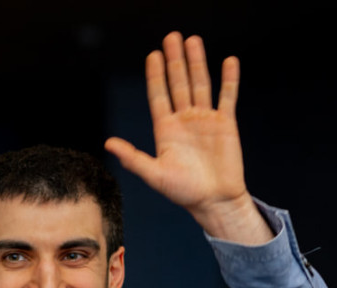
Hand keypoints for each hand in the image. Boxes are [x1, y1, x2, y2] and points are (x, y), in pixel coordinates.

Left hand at [104, 32, 271, 243]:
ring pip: (200, 84)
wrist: (215, 201)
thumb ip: (133, 158)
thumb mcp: (155, 175)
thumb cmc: (183, 192)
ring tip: (193, 41)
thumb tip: (108, 143)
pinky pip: (227, 96)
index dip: (155, 76)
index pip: (158, 96)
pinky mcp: (226, 124)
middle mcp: (184, 121)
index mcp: (166, 130)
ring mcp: (205, 120)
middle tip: (171, 37)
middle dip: (174, 60)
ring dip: (197, 62)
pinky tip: (228, 61)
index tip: (152, 55)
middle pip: (178, 83)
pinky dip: (228, 80)